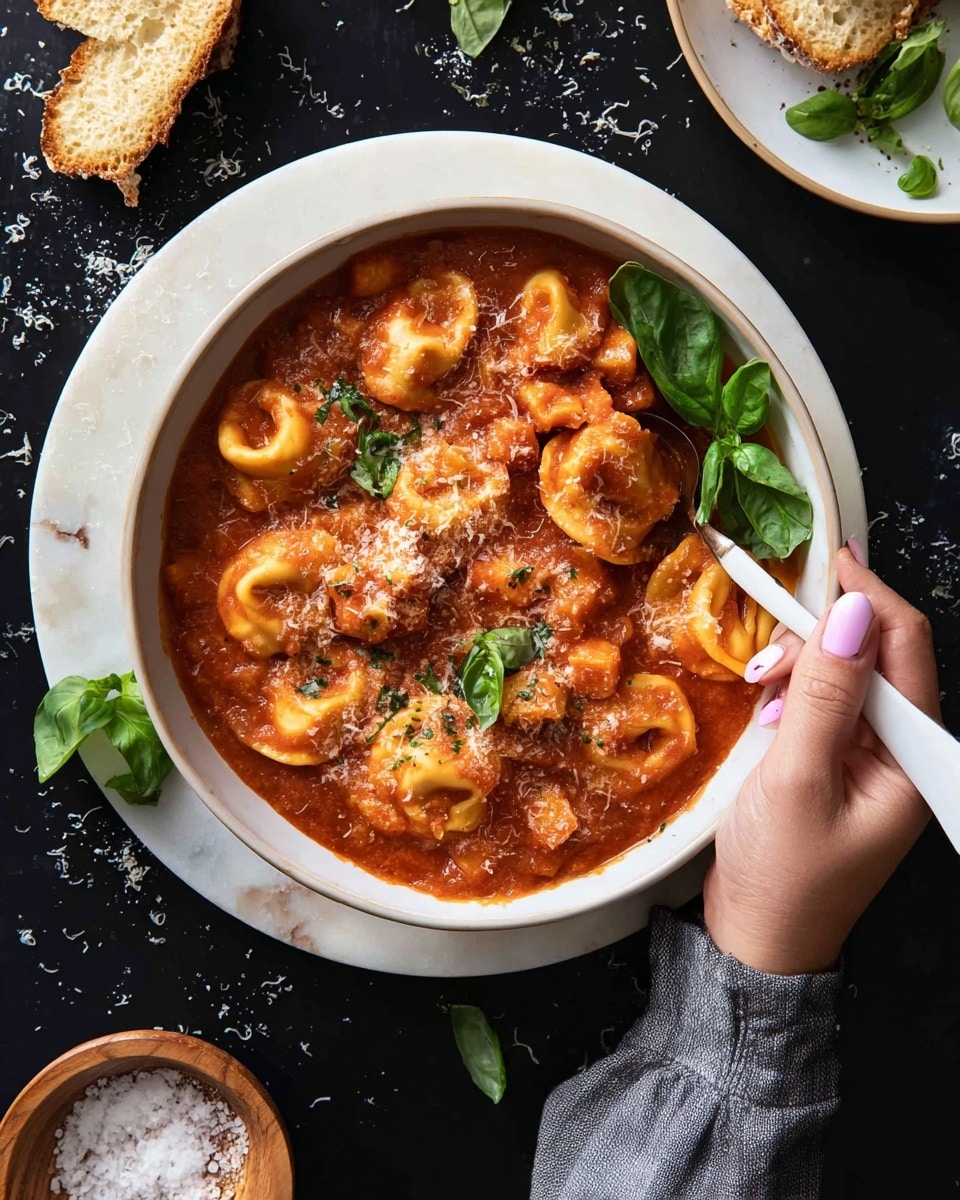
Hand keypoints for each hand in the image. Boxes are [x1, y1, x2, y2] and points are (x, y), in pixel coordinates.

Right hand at [702, 546, 940, 974]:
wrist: (758, 940)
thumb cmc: (781, 874)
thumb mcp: (796, 780)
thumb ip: (824, 694)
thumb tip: (850, 614)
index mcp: (912, 759)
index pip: (905, 649)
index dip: (868, 598)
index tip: (827, 561)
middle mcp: (902, 750)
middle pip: (876, 654)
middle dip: (821, 638)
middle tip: (767, 662)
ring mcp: (871, 756)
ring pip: (846, 672)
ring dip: (801, 665)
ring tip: (761, 692)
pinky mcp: (840, 759)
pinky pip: (825, 700)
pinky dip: (793, 690)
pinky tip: (768, 709)